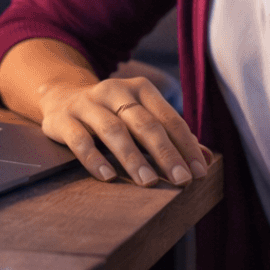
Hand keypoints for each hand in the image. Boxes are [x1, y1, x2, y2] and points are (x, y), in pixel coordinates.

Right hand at [38, 74, 208, 185]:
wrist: (61, 97)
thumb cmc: (113, 114)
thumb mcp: (141, 117)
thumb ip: (172, 137)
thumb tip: (207, 159)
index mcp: (140, 88)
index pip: (168, 118)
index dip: (186, 145)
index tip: (199, 173)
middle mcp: (114, 90)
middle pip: (144, 123)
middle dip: (165, 153)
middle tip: (181, 180)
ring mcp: (87, 103)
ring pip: (113, 130)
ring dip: (133, 157)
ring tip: (148, 181)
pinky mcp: (63, 119)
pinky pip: (80, 139)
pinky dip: (94, 159)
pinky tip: (108, 176)